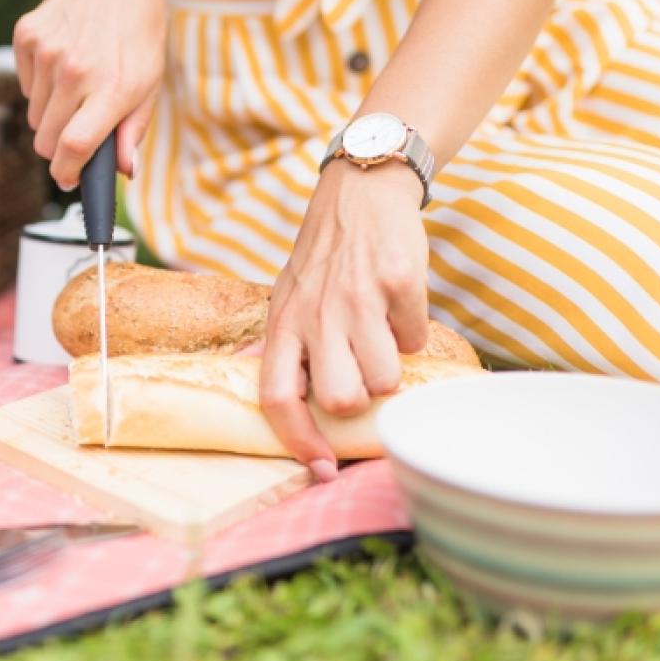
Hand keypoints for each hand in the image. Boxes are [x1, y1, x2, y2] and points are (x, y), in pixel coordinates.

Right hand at [13, 0, 165, 189]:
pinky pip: (24, 86)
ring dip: (52, 113)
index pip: (74, 147)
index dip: (66, 173)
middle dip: (59, 147)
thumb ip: (133, 131)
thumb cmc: (135, 37)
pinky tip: (62, 62)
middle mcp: (75, 70)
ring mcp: (47, 52)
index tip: (68, 179)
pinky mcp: (26, 37)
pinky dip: (39, 86)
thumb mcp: (148, 84)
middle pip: (46, 139)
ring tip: (77, 85)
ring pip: (35, 115)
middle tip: (78, 130)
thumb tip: (122, 171)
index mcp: (111, 87)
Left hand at [259, 160, 430, 480]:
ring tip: (381, 334)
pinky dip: (414, 330)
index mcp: (283, 324)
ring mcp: (358, 299)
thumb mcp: (285, 294)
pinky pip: (417, 338)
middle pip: (342, 399)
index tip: (322, 468)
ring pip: (387, 378)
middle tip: (362, 372)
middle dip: (361, 399)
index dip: (298, 439)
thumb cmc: (323, 256)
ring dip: (392, 365)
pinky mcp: (399, 283)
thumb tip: (243, 370)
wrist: (361, 193)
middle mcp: (316, 315)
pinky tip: (399, 305)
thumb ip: (273, 339)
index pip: (277, 396)